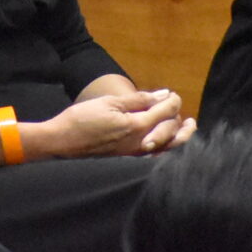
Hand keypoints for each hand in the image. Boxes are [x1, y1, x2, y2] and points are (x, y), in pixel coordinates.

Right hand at [32, 90, 189, 158]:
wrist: (63, 142)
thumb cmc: (83, 118)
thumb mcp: (110, 102)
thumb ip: (138, 100)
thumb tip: (162, 95)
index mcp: (136, 126)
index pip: (164, 114)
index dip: (172, 103)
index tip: (174, 94)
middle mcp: (140, 143)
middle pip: (170, 134)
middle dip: (179, 121)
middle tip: (184, 111)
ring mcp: (134, 153)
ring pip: (166, 148)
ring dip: (179, 137)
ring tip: (188, 128)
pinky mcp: (127, 157)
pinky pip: (154, 154)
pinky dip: (165, 147)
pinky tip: (166, 143)